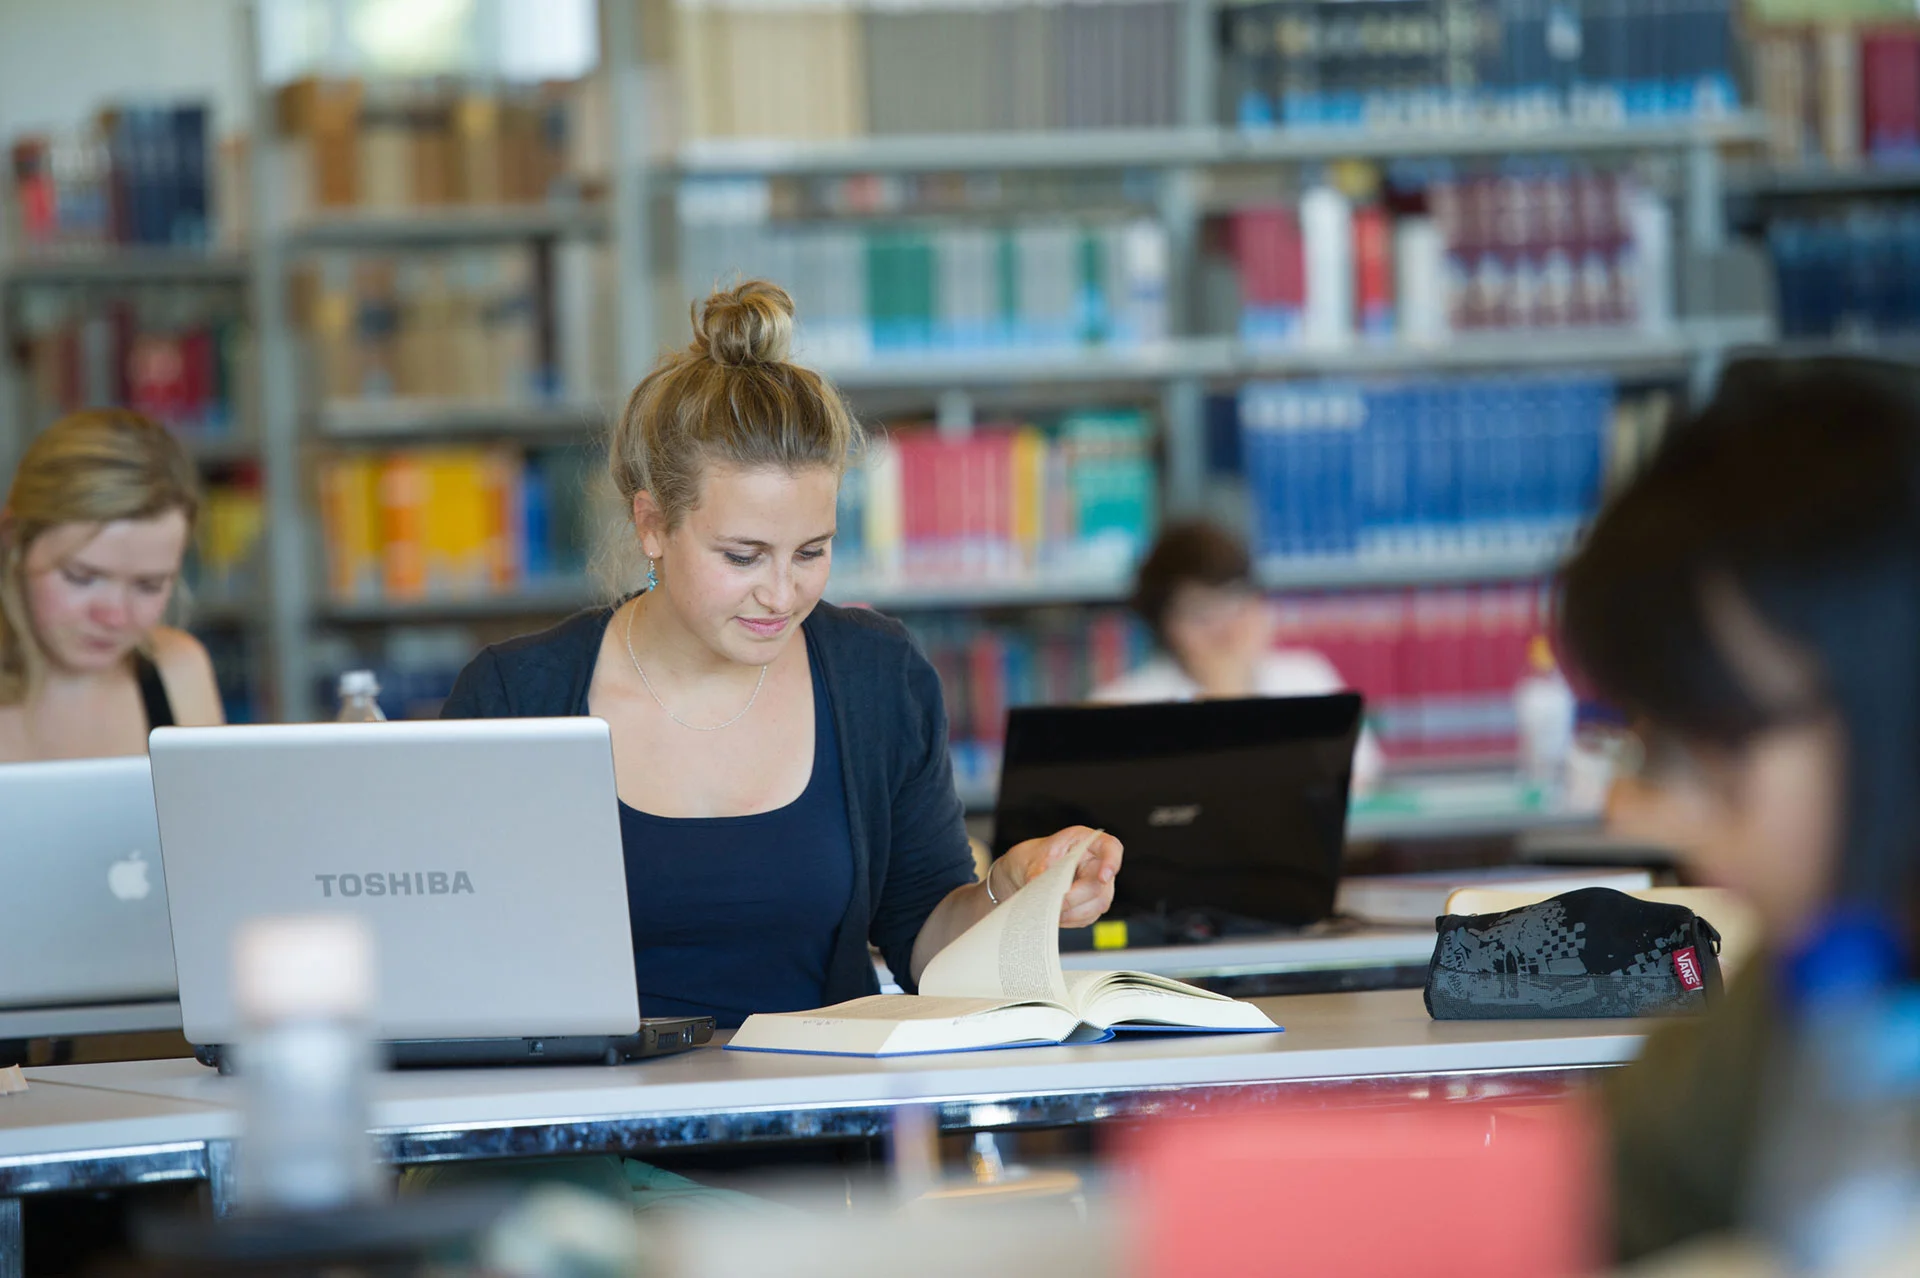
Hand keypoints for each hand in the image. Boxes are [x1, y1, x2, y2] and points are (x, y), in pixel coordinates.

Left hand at [993, 826, 1123, 928]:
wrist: (1024, 873)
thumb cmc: (1032, 858)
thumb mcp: (1030, 859)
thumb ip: (1039, 874)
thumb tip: (1043, 892)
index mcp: (1083, 841)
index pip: (1110, 847)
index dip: (1112, 862)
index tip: (1103, 877)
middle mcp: (1095, 863)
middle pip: (1101, 885)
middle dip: (1076, 898)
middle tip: (1054, 902)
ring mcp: (1097, 885)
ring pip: (1099, 904)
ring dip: (1073, 912)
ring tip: (1050, 910)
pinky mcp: (1091, 905)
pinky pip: (1089, 917)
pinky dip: (1070, 919)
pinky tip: (1055, 915)